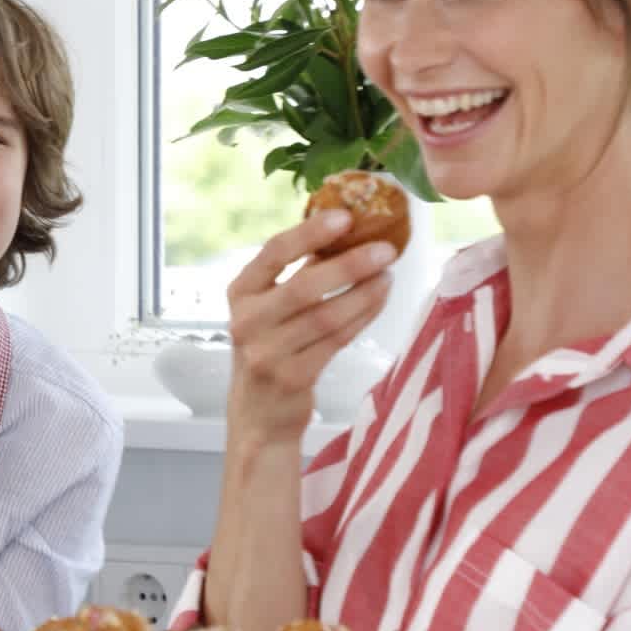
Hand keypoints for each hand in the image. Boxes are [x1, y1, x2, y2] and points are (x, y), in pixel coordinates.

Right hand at [225, 210, 394, 445]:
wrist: (258, 414)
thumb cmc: (271, 346)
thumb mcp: (270, 307)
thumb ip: (299, 270)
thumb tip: (347, 228)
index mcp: (240, 292)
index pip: (273, 253)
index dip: (309, 232)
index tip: (346, 215)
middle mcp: (247, 321)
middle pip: (304, 287)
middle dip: (350, 265)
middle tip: (386, 248)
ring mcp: (267, 352)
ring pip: (327, 316)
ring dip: (364, 293)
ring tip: (389, 274)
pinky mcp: (293, 377)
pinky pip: (337, 340)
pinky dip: (363, 317)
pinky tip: (379, 300)